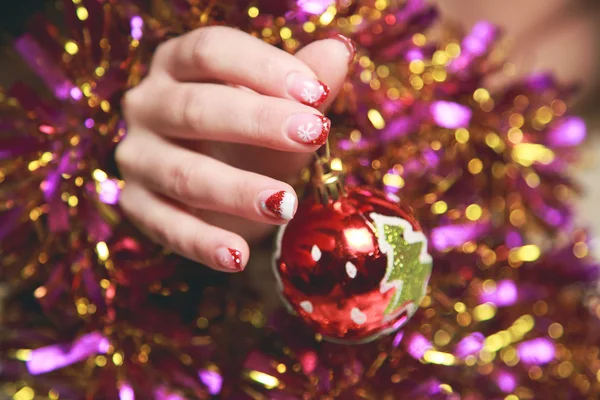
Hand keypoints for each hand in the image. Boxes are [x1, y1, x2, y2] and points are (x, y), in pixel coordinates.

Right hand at [116, 27, 352, 271]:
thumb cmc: (253, 137)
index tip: (316, 93)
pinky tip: (237, 257)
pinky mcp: (137, 204)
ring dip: (235, 191)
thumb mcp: (285, 111)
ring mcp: (138, 156)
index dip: (262, 68)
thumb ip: (307, 83)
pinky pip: (165, 225)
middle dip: (258, 123)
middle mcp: (149, 104)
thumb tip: (338, 49)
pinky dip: (202, 243)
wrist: (224, 186)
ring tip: (285, 205)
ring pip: (182, 173)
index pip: (211, 51)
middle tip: (313, 136)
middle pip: (196, 108)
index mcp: (179, 64)